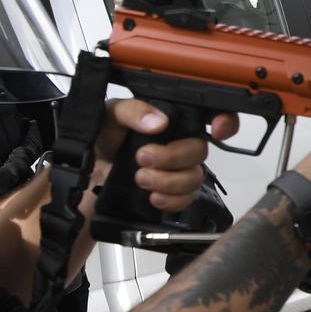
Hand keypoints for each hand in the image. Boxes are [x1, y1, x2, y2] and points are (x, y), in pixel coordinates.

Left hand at [92, 99, 238, 212]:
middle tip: (143, 157)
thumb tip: (159, 122)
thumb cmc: (100, 138)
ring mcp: (177, 170)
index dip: (225, 121)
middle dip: (173, 156)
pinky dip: (170, 200)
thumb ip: (133, 111)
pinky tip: (152, 196)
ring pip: (194, 177)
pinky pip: (186, 200)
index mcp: (171, 119)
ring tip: (140, 178)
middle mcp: (179, 143)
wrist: (85, 171)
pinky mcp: (171, 193)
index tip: (217, 129)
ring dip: (168, 180)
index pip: (210, 116)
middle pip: (200, 150)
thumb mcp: (110, 114)